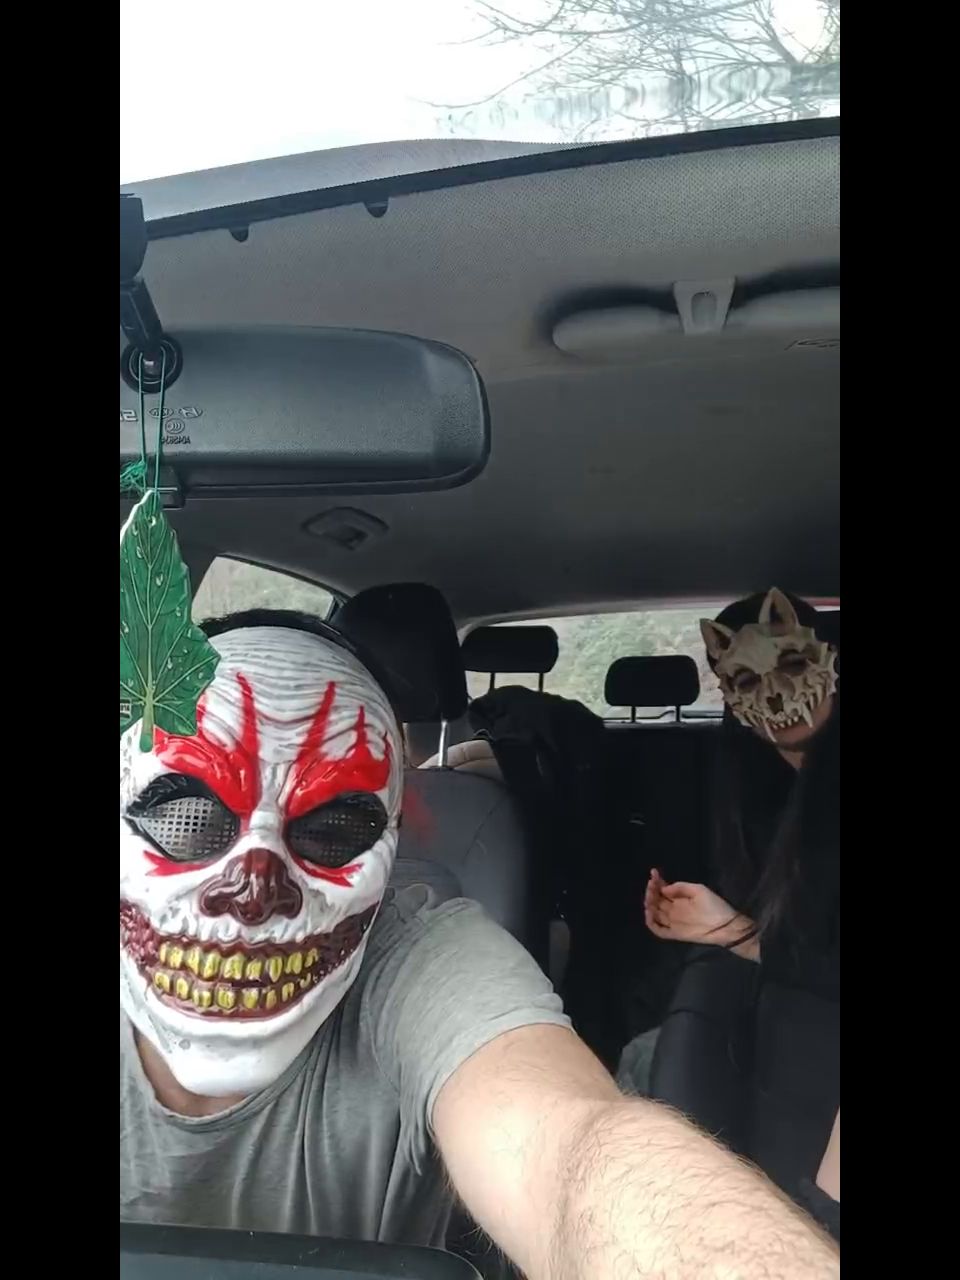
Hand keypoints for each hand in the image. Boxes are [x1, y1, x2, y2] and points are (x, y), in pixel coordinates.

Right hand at [644, 869, 758, 957]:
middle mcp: (674, 910)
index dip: (656, 882)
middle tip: (651, 884)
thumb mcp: (699, 890)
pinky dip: (651, 923)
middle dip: (651, 891)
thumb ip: (681, 888)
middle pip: (656, 901)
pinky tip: (649, 913)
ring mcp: (673, 922)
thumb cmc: (715, 906)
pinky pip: (658, 930)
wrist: (725, 925)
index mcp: (679, 899)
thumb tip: (663, 889)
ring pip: (654, 914)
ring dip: (648, 905)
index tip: (653, 873)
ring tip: (650, 897)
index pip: (662, 890)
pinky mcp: (674, 934)